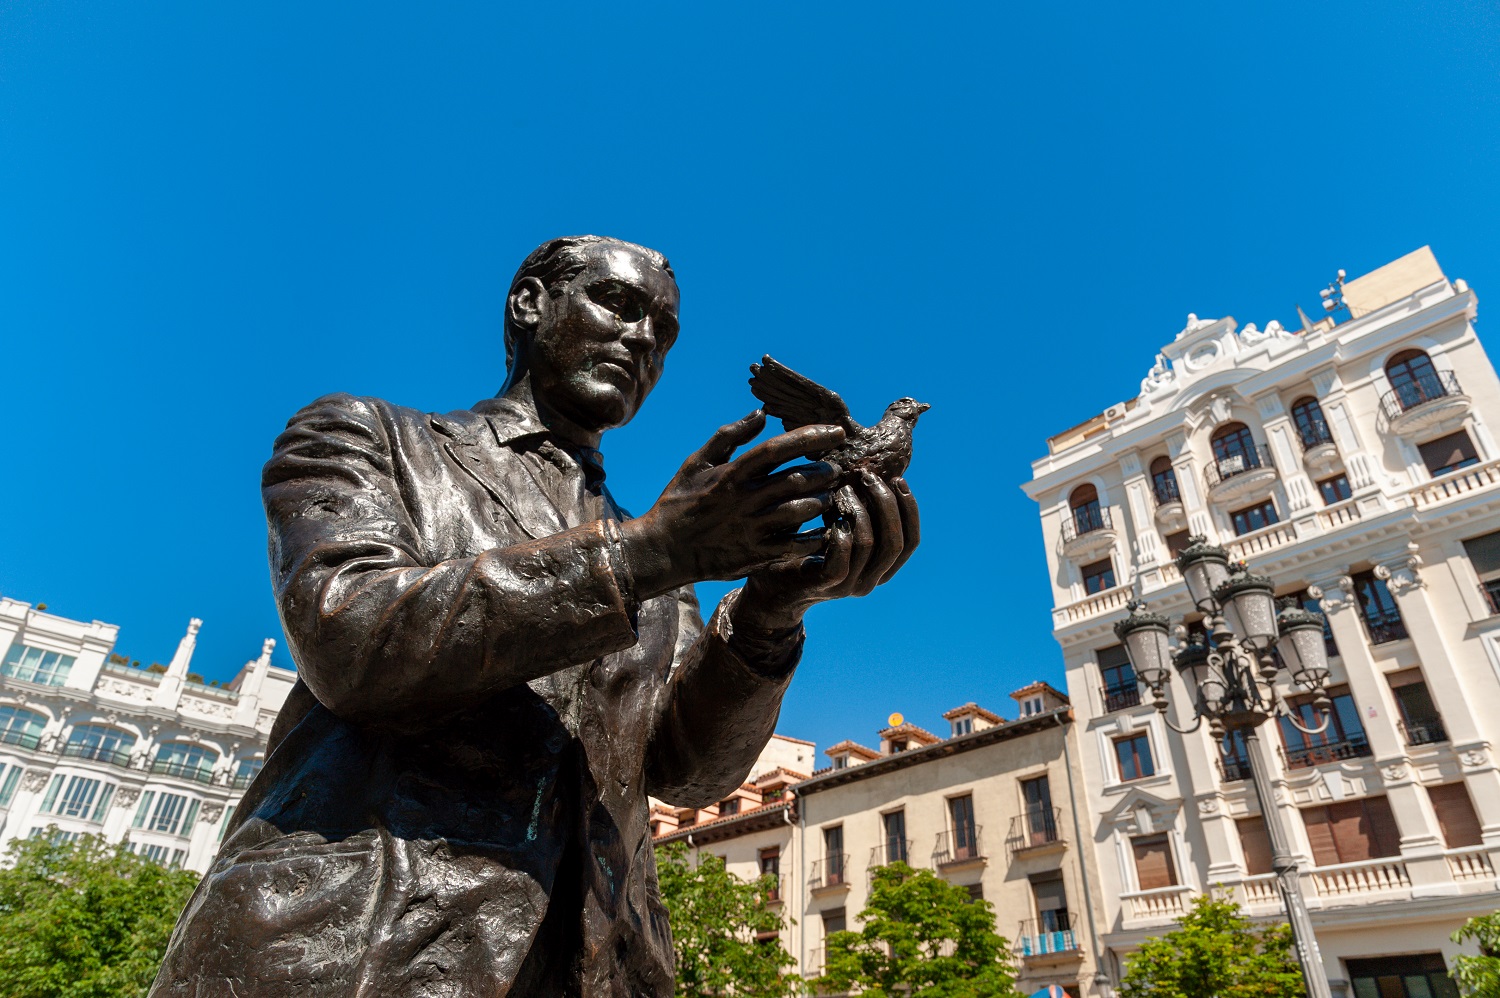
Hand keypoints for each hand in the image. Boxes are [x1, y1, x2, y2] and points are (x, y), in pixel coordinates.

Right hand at [621, 411, 844, 599]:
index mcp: (732, 474)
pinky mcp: (754, 554)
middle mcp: (743, 499)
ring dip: (821, 501)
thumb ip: (729, 436)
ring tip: (829, 496)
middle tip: (837, 468)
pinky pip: (793, 545)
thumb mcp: (697, 462)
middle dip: (823, 471)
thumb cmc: (680, 502)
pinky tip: (823, 530)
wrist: (663, 550)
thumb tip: (761, 414)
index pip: (777, 448)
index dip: (809, 437)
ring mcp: (750, 528)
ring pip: (798, 511)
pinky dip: (814, 537)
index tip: (835, 432)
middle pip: (794, 480)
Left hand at [735, 472, 920, 630]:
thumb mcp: (838, 528)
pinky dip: (840, 531)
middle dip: (886, 503)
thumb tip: (874, 472)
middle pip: (895, 542)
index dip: (909, 509)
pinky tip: (830, 513)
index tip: (898, 479)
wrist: (772, 586)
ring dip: (859, 510)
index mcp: (882, 569)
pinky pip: (842, 557)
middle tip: (869, 476)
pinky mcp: (826, 584)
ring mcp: (849, 585)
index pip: (911, 541)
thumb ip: (859, 513)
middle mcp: (871, 580)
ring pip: (869, 544)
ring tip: (844, 488)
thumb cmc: (805, 549)